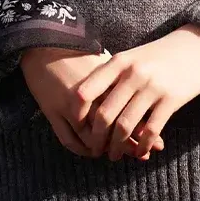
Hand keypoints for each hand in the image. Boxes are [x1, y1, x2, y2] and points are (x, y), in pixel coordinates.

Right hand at [21, 46, 164, 160]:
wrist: (43, 44)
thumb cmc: (76, 51)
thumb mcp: (102, 62)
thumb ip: (120, 78)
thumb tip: (143, 95)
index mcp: (106, 81)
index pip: (129, 112)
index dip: (144, 129)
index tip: (156, 142)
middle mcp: (89, 95)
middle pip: (112, 128)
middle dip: (129, 144)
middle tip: (141, 155)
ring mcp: (69, 105)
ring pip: (91, 138)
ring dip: (105, 149)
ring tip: (115, 154)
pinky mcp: (52, 111)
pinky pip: (68, 140)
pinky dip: (81, 150)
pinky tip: (91, 152)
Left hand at [74, 25, 199, 160]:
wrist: (198, 45)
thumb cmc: (161, 54)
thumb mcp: (133, 56)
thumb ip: (112, 74)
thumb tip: (86, 99)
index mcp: (119, 62)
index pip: (85, 92)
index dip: (77, 114)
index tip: (78, 127)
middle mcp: (132, 74)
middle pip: (104, 114)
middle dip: (96, 138)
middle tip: (96, 150)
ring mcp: (152, 87)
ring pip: (125, 126)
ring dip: (117, 147)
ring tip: (114, 155)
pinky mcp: (171, 99)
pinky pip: (151, 130)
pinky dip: (142, 145)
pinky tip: (140, 151)